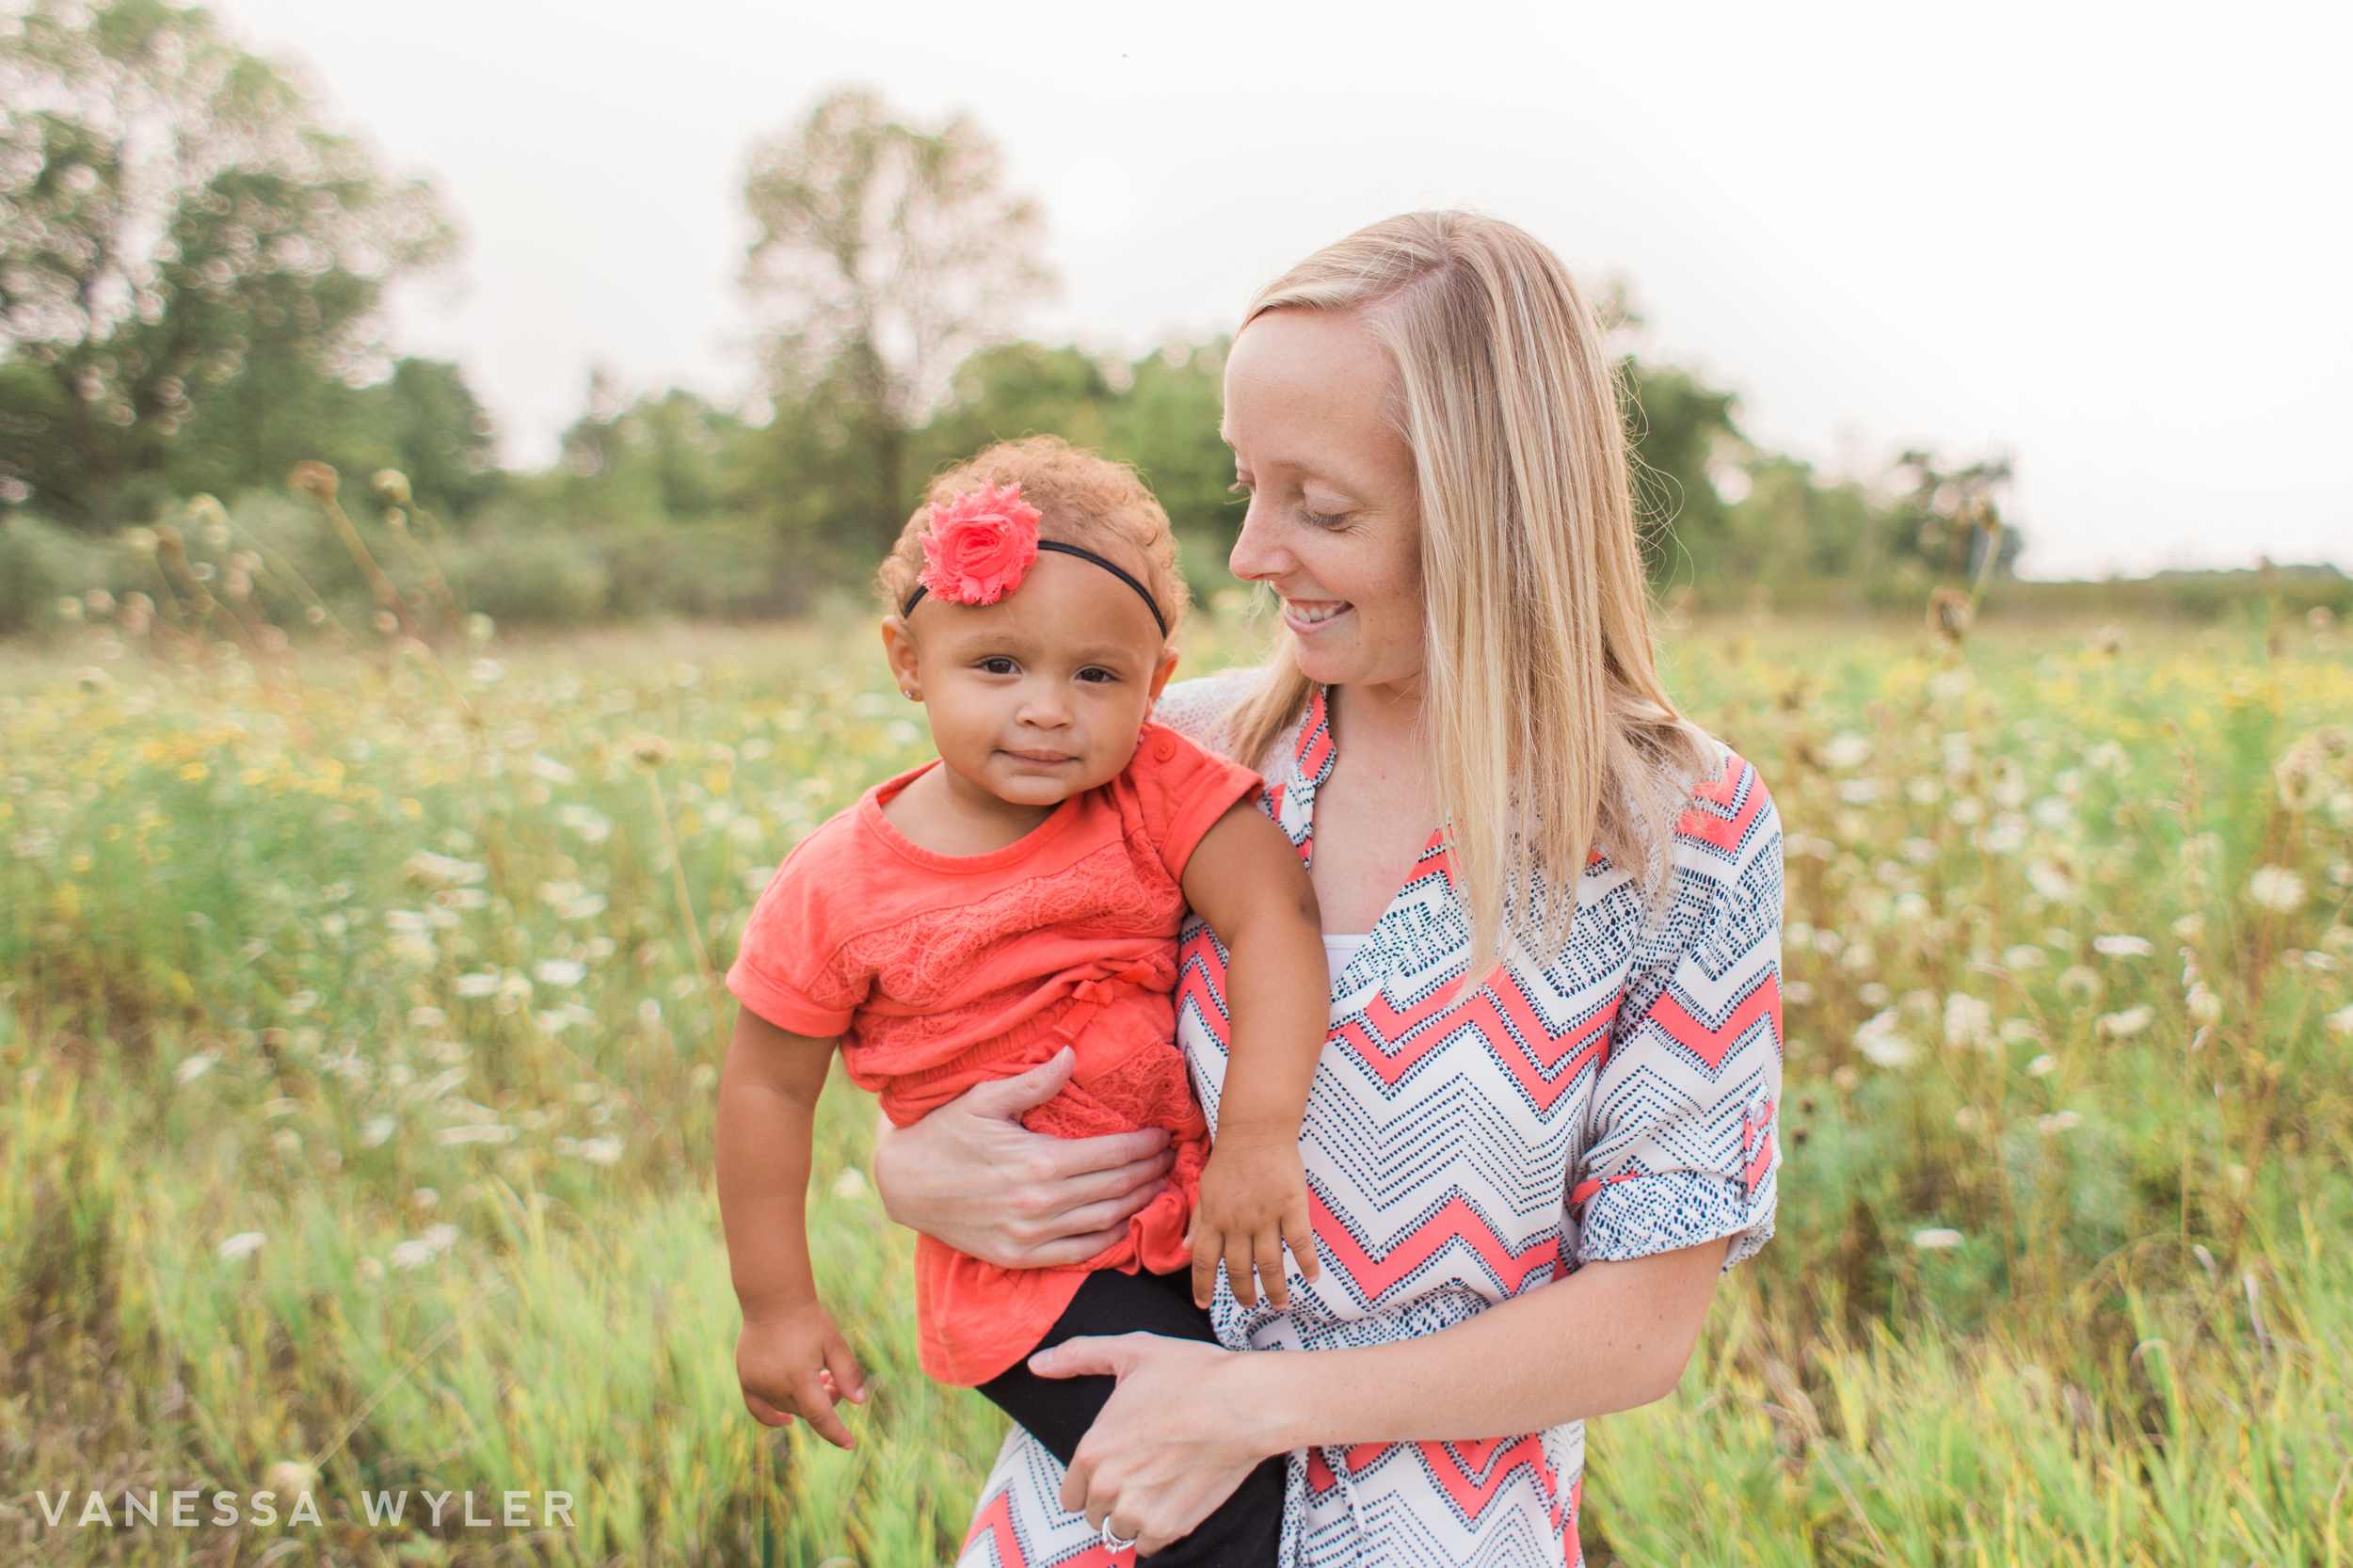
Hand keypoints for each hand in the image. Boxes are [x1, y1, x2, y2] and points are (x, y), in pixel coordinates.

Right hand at [735, 1301, 868, 1448]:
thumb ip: (847, 1373)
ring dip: (804, 1401)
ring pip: (786, 1408)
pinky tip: (786, 1419)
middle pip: (806, 1411)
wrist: (773, 1300)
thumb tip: (859, 1402)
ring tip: (815, 1375)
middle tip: (831, 1378)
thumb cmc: (808, 1320)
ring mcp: (757, 1384)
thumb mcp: (834, 1343)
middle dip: (824, 1401)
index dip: (836, 1433)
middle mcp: (775, 1385)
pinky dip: (772, 1417)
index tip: (850, 1444)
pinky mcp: (746, 1379)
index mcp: (799, 1378)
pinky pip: (758, 1409)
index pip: (820, 1417)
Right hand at [870, 1047, 1175, 1267]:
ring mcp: (1031, 1235)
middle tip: (1172, 1158)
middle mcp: (1041, 1202)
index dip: (1145, 1145)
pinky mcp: (1019, 1256)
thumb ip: (1032, 1083)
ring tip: (1159, 1186)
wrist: (903, 1184)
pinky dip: (1109, 1241)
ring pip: (1105, 1221)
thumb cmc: (944, 1133)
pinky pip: (1079, 1253)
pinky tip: (1125, 1224)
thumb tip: (1071, 1055)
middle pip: (1116, 1188)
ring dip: (1139, 1203)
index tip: (1165, 1135)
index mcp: (1039, 1160)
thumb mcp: (983, 1099)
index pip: (1112, 1153)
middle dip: (1151, 1171)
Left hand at [1030, 1333, 1273, 1557]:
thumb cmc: (1191, 1374)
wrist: (1245, 1403)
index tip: (1114, 1469)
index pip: (1070, 1495)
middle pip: (1095, 1514)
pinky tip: (1175, 1500)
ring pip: (1121, 1530)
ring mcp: (1138, 1511)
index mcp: (1092, 1449)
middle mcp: (1108, 1486)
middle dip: (1113, 1498)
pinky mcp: (1170, 1527)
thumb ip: (1078, 1357)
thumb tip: (1038, 1365)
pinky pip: (1149, 1545)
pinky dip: (1159, 1530)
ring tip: (1160, 1486)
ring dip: (1135, 1516)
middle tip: (1142, 1472)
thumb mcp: (1131, 1352)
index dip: (1090, 1482)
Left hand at [1190, 1133, 1318, 1308]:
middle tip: (1250, 1305)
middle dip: (1243, 1293)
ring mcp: (1266, 1216)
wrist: (1255, 1130)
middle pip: (1239, 1269)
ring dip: (1275, 1288)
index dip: (1202, 1286)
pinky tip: (1311, 1278)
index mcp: (1214, 1218)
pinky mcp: (1292, 1206)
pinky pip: (1300, 1242)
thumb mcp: (1205, 1189)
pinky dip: (1307, 1263)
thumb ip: (1198, 1221)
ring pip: (1270, 1263)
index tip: (1204, 1304)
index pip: (1204, 1261)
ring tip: (1280, 1303)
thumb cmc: (1229, 1159)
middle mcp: (1237, 1222)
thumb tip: (1186, 1249)